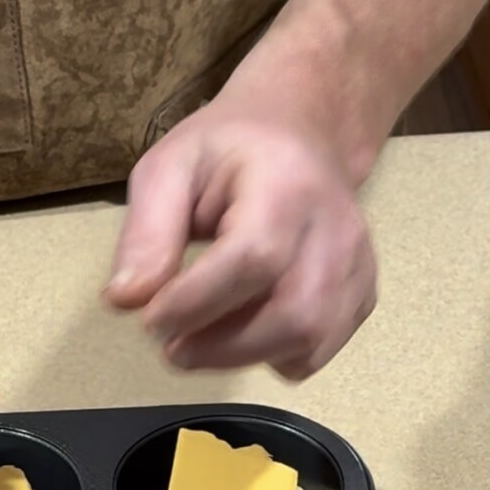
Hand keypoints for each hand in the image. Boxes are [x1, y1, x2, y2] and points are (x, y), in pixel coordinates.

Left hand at [106, 75, 376, 379]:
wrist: (299, 132)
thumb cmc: (227, 151)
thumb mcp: (169, 168)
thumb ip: (146, 234)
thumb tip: (125, 301)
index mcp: (286, 183)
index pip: (252, 259)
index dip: (197, 303)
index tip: (150, 321)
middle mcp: (336, 226)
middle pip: (296, 315)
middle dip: (223, 348)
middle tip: (172, 346)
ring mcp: (358, 263)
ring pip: (312, 342)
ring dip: (245, 358)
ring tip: (202, 339)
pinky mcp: (363, 292)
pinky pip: (321, 348)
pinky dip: (275, 355)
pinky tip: (245, 327)